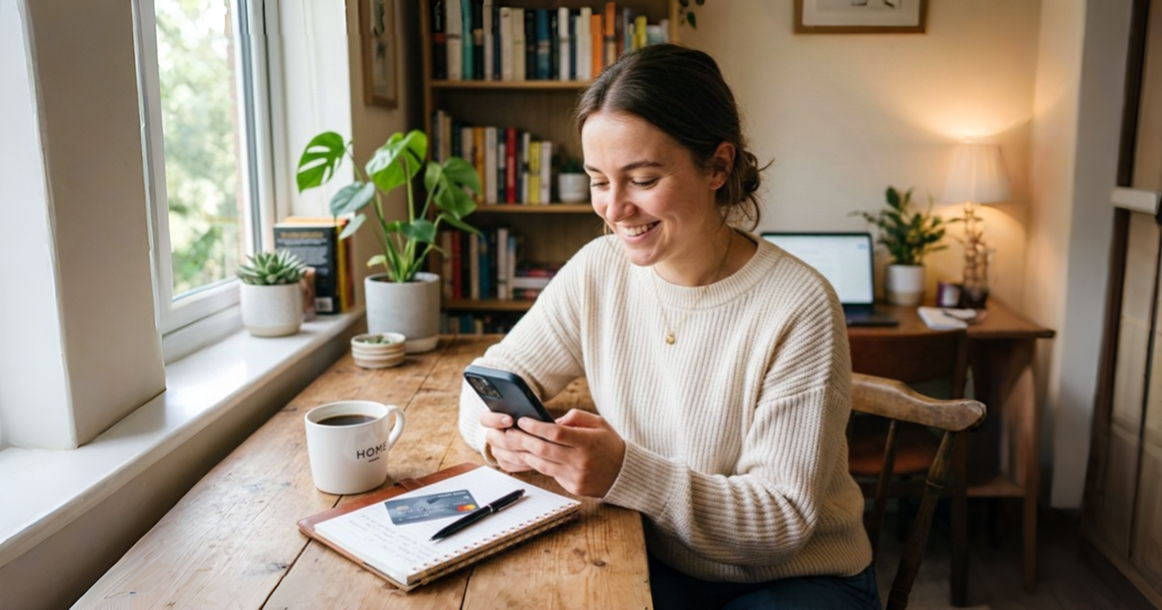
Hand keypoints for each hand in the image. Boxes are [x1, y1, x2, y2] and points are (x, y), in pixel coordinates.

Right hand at [480, 412, 533, 472]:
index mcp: (491, 418)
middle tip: (528, 438)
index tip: (510, 420)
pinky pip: (510, 465)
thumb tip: (528, 410)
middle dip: (513, 439)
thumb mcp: (525, 407)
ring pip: (503, 454)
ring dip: (520, 451)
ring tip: (537, 449)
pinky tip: (536, 458)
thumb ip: (523, 407)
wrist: (529, 430)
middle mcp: (491, 435)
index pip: (485, 419)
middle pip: (494, 439)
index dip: (496, 420)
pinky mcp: (504, 462)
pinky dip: (522, 462)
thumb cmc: (527, 415)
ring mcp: (496, 450)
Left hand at [506, 409, 625, 497]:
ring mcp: (576, 477)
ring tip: (514, 444)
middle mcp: (580, 461)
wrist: (625, 473)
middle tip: (510, 432)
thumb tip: (552, 422)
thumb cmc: (609, 444)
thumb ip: (575, 417)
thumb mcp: (598, 423)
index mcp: (587, 442)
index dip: (536, 427)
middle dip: (523, 440)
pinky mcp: (573, 487)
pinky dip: (538, 464)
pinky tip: (528, 456)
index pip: (555, 434)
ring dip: (525, 454)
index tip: (522, 420)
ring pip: (542, 465)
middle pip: (544, 450)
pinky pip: (550, 474)